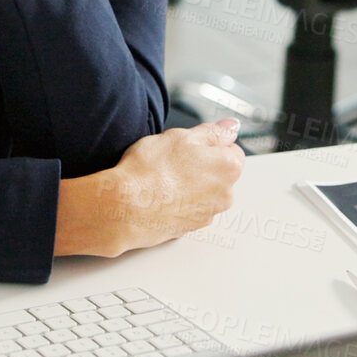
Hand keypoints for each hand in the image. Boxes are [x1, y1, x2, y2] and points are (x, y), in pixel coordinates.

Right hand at [55, 119, 245, 256]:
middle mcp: (224, 194)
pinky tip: (157, 195)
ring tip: (161, 178)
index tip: (189, 144)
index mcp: (228, 167)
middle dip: (201, 165)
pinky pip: (188, 209)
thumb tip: (230, 127)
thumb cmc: (149, 170)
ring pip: (202, 192)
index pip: (231, 149)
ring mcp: (207, 214)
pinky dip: (177, 202)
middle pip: (217, 173)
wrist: (124, 207)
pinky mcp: (189, 228)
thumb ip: (212, 132)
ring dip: (189, 185)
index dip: (208, 144)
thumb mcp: (181, 136)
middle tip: (172, 159)